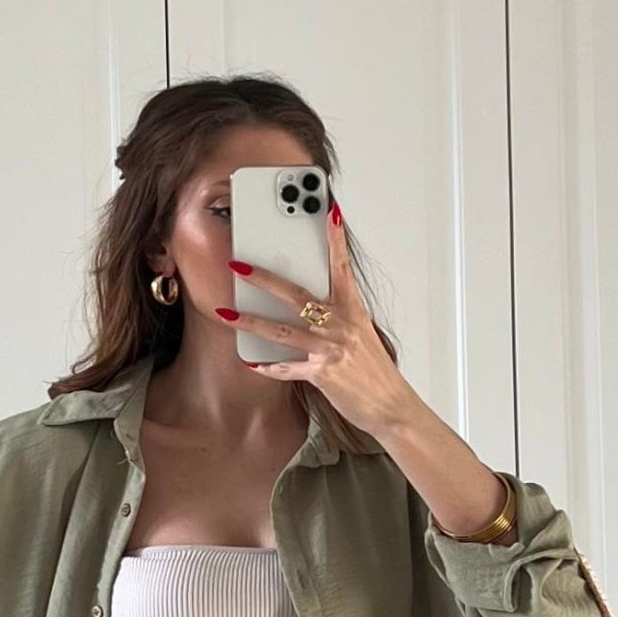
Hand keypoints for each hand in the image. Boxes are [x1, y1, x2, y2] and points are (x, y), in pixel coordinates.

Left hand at [217, 200, 414, 443]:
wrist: (391, 405)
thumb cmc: (374, 371)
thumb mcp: (362, 334)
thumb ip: (339, 316)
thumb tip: (312, 305)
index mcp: (352, 310)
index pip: (342, 267)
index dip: (335, 239)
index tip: (329, 211)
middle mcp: (340, 325)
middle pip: (295, 295)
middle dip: (263, 279)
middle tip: (238, 266)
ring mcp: (330, 349)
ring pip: (282, 331)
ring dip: (250, 322)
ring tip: (226, 314)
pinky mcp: (322, 374)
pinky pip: (287, 368)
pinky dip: (268, 367)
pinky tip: (252, 363)